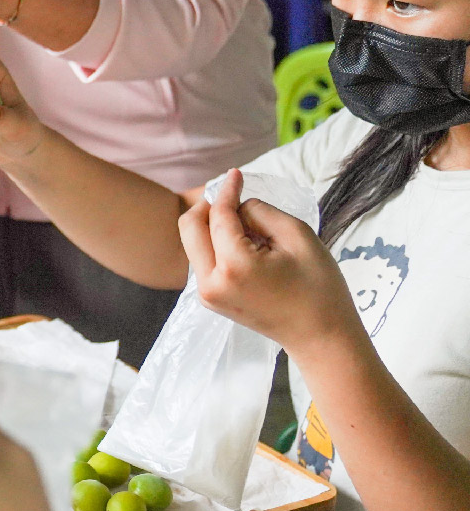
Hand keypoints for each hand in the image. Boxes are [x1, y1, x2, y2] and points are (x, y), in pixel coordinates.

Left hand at [179, 168, 359, 353]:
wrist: (320, 336)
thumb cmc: (319, 287)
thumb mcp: (298, 236)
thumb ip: (261, 212)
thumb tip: (237, 207)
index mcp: (233, 266)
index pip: (218, 216)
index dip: (227, 190)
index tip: (236, 173)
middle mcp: (210, 282)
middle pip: (189, 226)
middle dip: (209, 206)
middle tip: (235, 196)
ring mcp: (206, 294)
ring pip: (193, 243)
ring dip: (214, 227)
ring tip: (253, 230)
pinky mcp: (210, 299)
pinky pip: (203, 260)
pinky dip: (217, 245)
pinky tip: (248, 247)